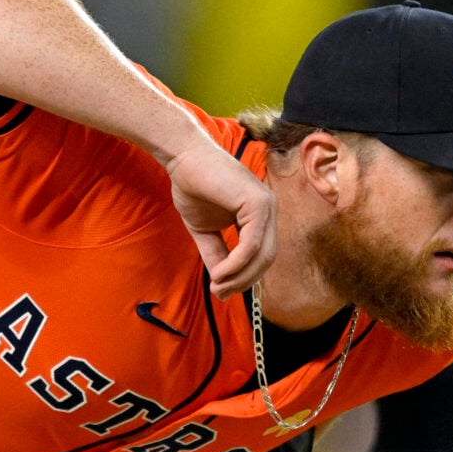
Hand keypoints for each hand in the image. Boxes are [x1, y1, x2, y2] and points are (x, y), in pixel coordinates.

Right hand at [166, 144, 276, 299]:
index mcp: (260, 214)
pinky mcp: (258, 203)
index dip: (244, 276)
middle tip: (220, 293)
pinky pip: (252, 245)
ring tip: (217, 285)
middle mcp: (269, 209)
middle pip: (267, 259)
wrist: (183, 158)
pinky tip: (219, 273)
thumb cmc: (193, 187)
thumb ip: (217, 254)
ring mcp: (267, 205)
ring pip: (262, 255)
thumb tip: (223, 284)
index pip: (262, 254)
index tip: (221, 290)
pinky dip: (236, 264)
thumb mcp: (205, 231)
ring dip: (240, 276)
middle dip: (244, 281)